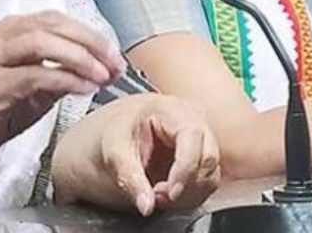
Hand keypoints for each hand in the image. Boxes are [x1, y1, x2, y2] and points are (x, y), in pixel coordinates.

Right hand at [0, 11, 124, 163]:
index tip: (114, 55)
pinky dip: (66, 79)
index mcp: (10, 29)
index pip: (56, 19)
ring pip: (42, 43)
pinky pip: (37, 75)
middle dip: (90, 43)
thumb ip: (63, 68)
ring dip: (80, 58)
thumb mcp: (36, 82)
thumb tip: (102, 67)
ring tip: (103, 75)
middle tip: (114, 64)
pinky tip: (86, 88)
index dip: (90, 34)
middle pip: (52, 25)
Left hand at [54, 94, 219, 215]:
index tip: (168, 191)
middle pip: (208, 155)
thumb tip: (146, 205)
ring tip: (157, 195)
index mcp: (168, 107)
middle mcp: (189, 118)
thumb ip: (130, 178)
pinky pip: (207, 178)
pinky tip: (167, 193)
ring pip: (211, 170)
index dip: (185, 168)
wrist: (100, 138)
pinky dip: (190, 192)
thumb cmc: (107, 136)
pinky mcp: (198, 155)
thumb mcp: (112, 153)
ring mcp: (197, 137)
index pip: (192, 136)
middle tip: (158, 197)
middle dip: (186, 183)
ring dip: (189, 191)